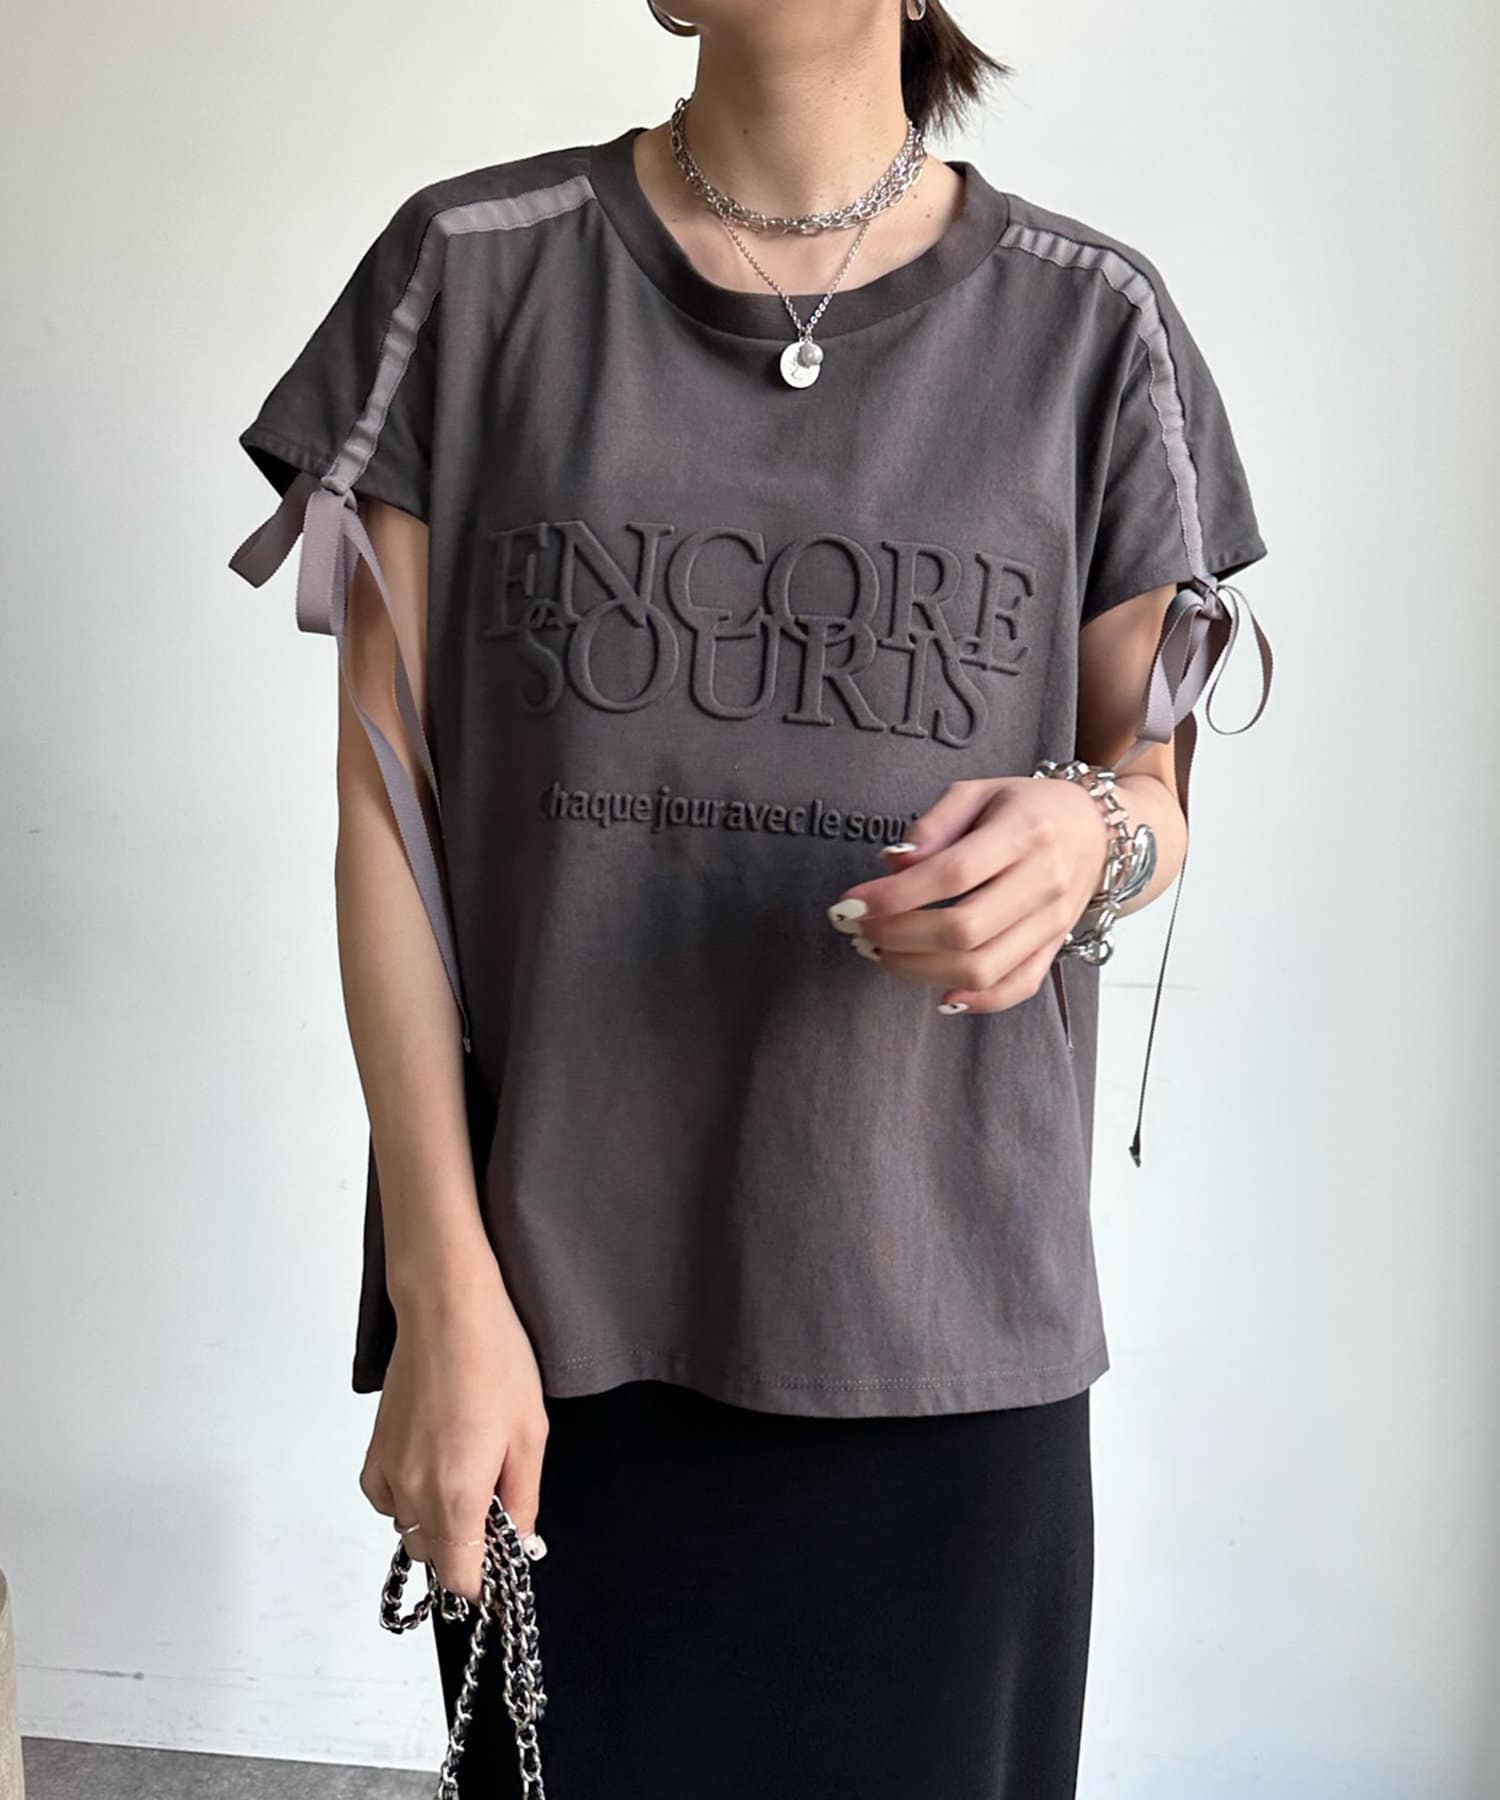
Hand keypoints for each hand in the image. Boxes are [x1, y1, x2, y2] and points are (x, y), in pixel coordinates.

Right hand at [359, 1257, 547, 1601]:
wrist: (447, 1312)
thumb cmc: (494, 1362)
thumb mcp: (530, 1435)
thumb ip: (522, 1500)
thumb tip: (518, 1542)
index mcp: (457, 1494)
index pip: (459, 1576)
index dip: (482, 1580)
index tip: (499, 1562)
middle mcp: (414, 1491)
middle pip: (434, 1556)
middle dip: (464, 1547)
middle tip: (493, 1508)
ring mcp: (389, 1471)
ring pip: (408, 1529)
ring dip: (436, 1522)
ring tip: (466, 1477)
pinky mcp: (375, 1450)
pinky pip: (385, 1500)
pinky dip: (405, 1499)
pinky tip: (432, 1468)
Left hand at [826, 774, 1111, 1013]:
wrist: (1094, 829)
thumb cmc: (1025, 807)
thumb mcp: (977, 793)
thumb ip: (933, 825)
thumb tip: (892, 865)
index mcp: (1023, 832)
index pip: (952, 874)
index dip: (895, 895)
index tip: (851, 904)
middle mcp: (1043, 881)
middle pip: (965, 929)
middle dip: (898, 936)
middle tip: (861, 931)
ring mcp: (1052, 921)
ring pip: (983, 967)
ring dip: (921, 970)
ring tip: (883, 954)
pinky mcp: (1054, 947)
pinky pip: (1017, 988)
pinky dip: (975, 1001)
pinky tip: (936, 992)